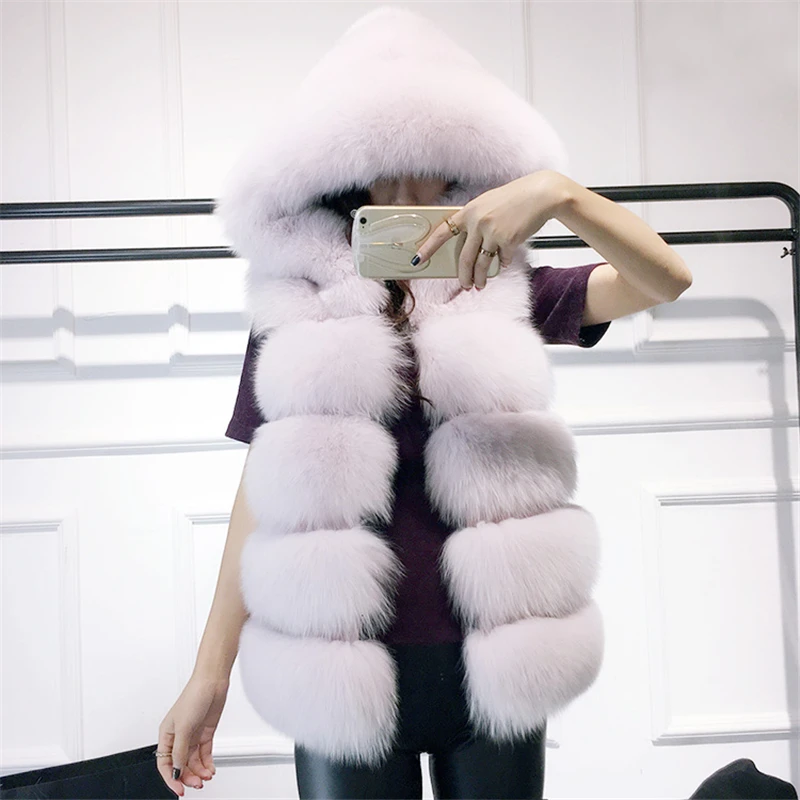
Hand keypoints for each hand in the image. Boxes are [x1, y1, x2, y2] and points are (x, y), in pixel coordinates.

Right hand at [156, 674, 228, 795]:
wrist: (213, 682)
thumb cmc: (194, 696)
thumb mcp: (184, 727)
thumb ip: (180, 751)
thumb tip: (177, 770)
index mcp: (167, 734)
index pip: (165, 763)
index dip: (171, 778)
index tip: (179, 789)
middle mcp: (179, 737)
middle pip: (180, 764)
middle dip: (188, 776)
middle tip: (197, 784)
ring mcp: (192, 735)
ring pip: (193, 761)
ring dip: (199, 771)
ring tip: (206, 776)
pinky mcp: (205, 733)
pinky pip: (204, 754)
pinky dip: (207, 763)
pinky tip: (210, 769)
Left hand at [412, 170, 570, 290]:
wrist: (541, 194)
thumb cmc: (515, 198)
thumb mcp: (488, 203)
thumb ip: (475, 220)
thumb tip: (469, 243)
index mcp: (469, 211)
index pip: (442, 232)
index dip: (428, 247)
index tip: (417, 259)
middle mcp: (477, 222)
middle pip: (463, 258)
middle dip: (463, 276)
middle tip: (465, 285)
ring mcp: (492, 232)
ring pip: (481, 264)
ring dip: (480, 278)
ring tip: (480, 286)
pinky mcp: (507, 241)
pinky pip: (501, 259)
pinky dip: (502, 263)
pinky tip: (504, 261)